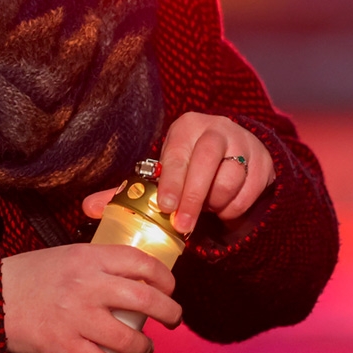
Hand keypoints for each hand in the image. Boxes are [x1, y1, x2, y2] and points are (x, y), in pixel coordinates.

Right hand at [1, 244, 181, 352]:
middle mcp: (87, 285)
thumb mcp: (65, 255)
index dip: (165, 277)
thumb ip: (96, 262)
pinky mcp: (64, 347)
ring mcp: (76, 318)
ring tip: (146, 348)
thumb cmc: (26, 276)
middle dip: (170, 312)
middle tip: (173, 319)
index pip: (141, 262)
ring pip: (130, 339)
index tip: (170, 287)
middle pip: (146, 300)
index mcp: (88, 257)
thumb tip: (130, 274)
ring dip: (145, 348)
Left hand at [83, 113, 273, 236]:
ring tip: (206, 207)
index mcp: (186, 126)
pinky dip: (236, 207)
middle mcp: (217, 128)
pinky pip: (249, 191)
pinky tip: (224, 207)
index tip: (166, 208)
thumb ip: (129, 190)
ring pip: (231, 178)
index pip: (178, 153)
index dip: (172, 182)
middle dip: (194, 198)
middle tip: (182, 226)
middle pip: (206, 162)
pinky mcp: (264, 161)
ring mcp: (244, 142)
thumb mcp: (162, 174)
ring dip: (216, 202)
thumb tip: (88, 207)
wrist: (234, 155)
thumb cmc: (188, 167)